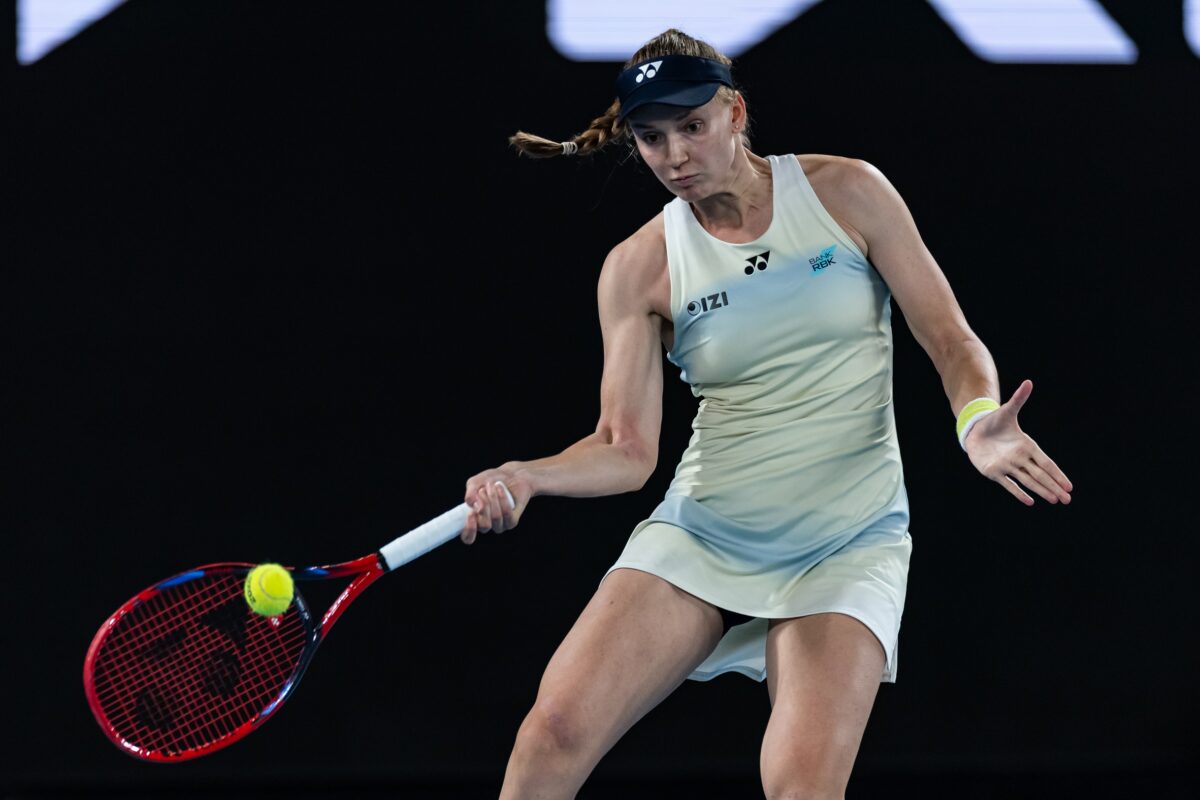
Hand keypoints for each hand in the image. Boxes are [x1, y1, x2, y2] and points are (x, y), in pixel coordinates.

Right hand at [460, 466, 532, 543]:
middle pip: (484, 526)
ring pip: (495, 518)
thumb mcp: (474, 483)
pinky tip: (500, 488)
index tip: (471, 514)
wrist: (511, 475)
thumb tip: (472, 505)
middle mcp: (487, 525)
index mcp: (474, 520)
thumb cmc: (491, 481)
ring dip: (493, 499)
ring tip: (492, 485)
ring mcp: (500, 524)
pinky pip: (507, 514)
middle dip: (483, 505)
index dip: (469, 530)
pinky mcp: (513, 521)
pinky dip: (503, 499)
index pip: (468, 537)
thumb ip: (470, 494)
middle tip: (483, 490)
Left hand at [963, 379, 1073, 505]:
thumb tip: (1028, 382)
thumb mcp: (1007, 410)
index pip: (1046, 463)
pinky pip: (1008, 484)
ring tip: (1055, 500)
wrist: (975, 430)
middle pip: (1041, 475)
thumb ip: (1018, 399)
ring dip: (1041, 491)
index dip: (1057, 473)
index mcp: (1027, 446)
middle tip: (1068, 500)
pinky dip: (1018, 492)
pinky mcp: (994, 471)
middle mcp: (1020, 459)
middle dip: (1054, 487)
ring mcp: (1008, 466)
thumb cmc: (994, 422)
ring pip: (1028, 481)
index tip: (1069, 485)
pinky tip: (1030, 502)